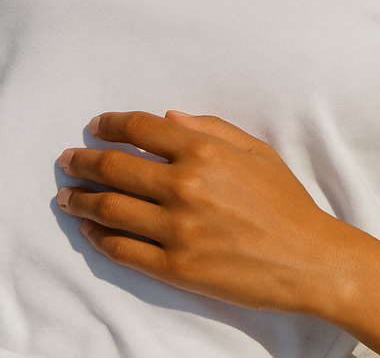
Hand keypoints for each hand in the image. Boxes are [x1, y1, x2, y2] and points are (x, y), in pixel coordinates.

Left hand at [56, 110, 345, 313]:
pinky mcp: (175, 267)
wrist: (306, 258)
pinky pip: (123, 249)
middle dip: (84, 161)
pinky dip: (99, 237)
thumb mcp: (255, 150)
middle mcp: (185, 187)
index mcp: (204, 151)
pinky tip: (90, 229)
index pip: (141, 129)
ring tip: (67, 195)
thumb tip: (168, 117)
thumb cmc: (285, 201)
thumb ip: (210, 127)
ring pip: (110, 209)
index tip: (95, 126)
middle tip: (67, 160)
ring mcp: (177, 229)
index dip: (111, 124)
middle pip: (115, 168)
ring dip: (81, 199)